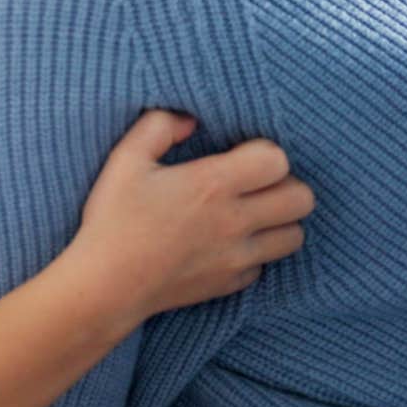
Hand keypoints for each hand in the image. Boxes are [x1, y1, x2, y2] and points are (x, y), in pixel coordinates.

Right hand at [66, 110, 314, 322]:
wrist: (105, 287)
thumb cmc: (113, 220)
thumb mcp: (125, 159)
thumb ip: (158, 126)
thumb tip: (189, 119)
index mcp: (213, 185)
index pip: (277, 160)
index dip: (264, 151)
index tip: (240, 154)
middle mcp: (234, 221)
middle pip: (301, 198)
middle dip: (285, 184)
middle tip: (256, 182)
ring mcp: (236, 257)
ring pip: (294, 236)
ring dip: (280, 220)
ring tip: (252, 212)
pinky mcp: (230, 284)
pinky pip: (264, 265)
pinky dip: (255, 252)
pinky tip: (228, 243)